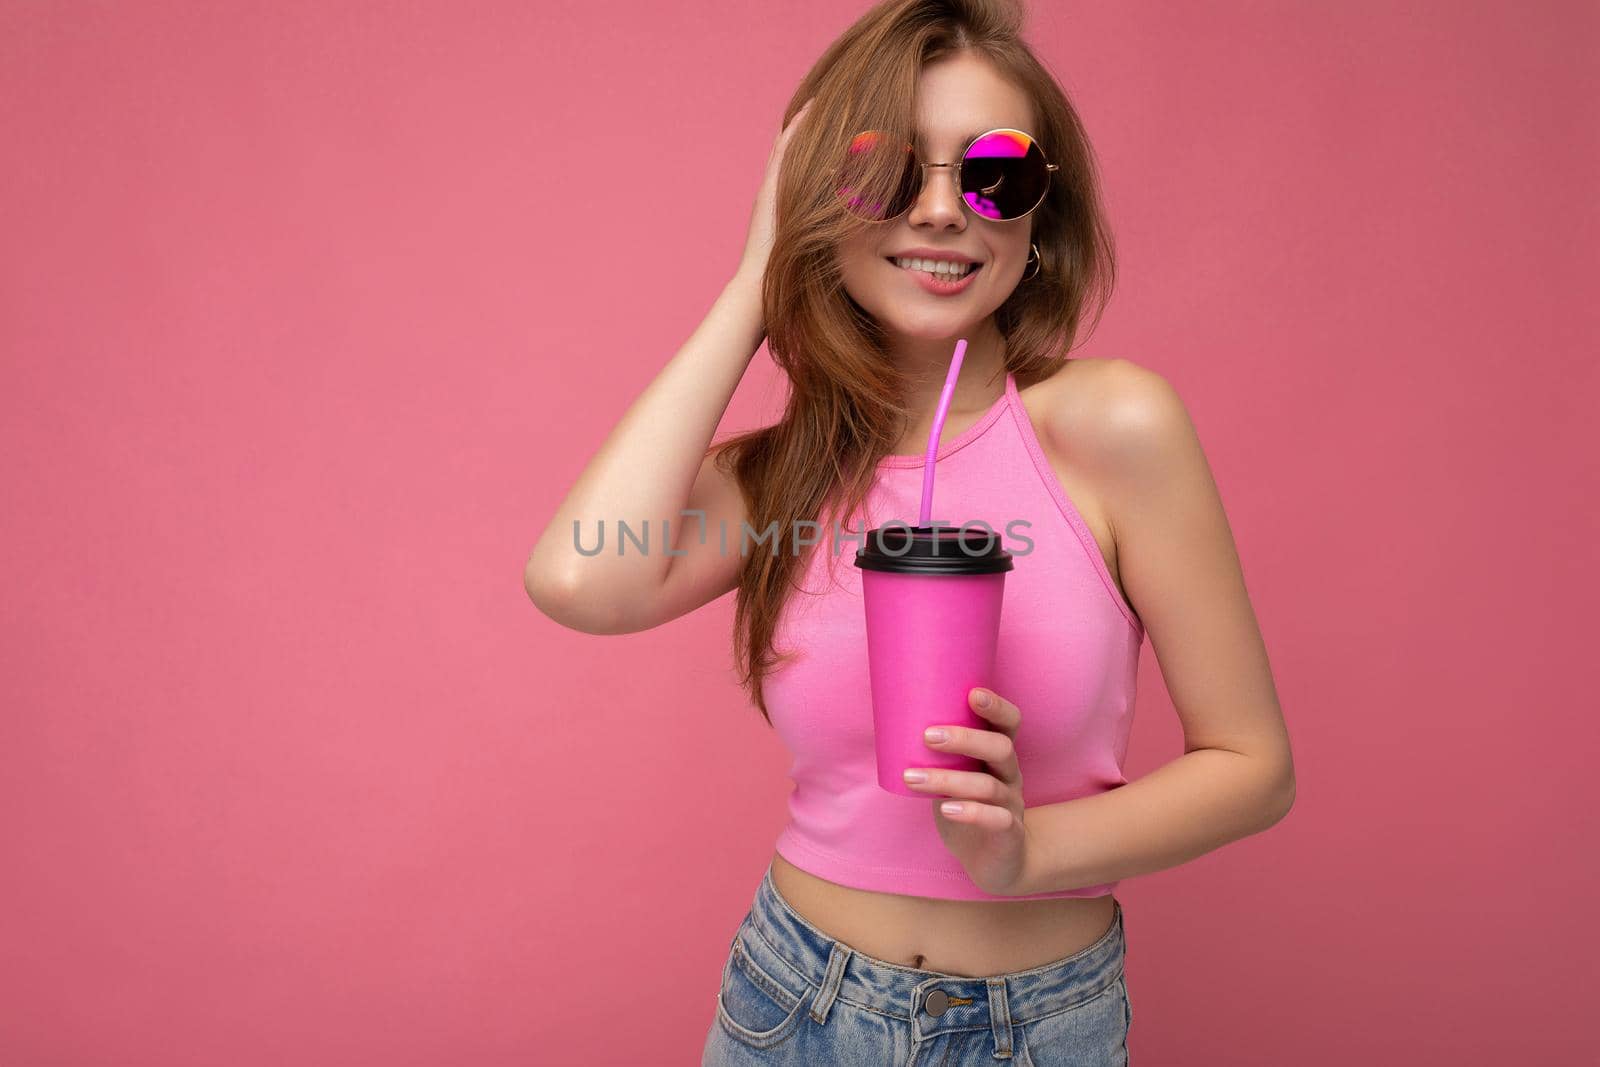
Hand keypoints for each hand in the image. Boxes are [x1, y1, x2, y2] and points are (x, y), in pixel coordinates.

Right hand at [734, 97, 814, 285]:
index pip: (796, 162)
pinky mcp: (770, 188)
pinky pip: (784, 153)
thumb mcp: (808, 243)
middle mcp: (774, 187)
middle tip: (823, 99)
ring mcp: (770, 186)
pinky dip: (795, 132)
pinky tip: (809, 113)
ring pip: (787, 145)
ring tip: (819, 99)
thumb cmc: (786, 269)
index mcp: (782, 199)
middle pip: (789, 147)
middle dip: (805, 124)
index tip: (827, 120)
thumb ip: (821, 229)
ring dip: (802, 121)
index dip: (809, 140)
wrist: (760, 281)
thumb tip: (848, 226)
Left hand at [903, 687, 1034, 896]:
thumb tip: (891, 724)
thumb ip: (937, 755)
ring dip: (947, 779)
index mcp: (999, 755)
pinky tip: (947, 809)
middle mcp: (1011, 775)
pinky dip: (971, 812)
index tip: (972, 693)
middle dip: (965, 739)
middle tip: (928, 736)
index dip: (996, 706)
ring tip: (912, 778)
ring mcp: (1012, 804)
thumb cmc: (967, 807)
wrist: (997, 860)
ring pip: (987, 785)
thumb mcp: (955, 776)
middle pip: (1000, 748)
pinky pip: (996, 819)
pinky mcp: (1009, 833)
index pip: (1009, 723)